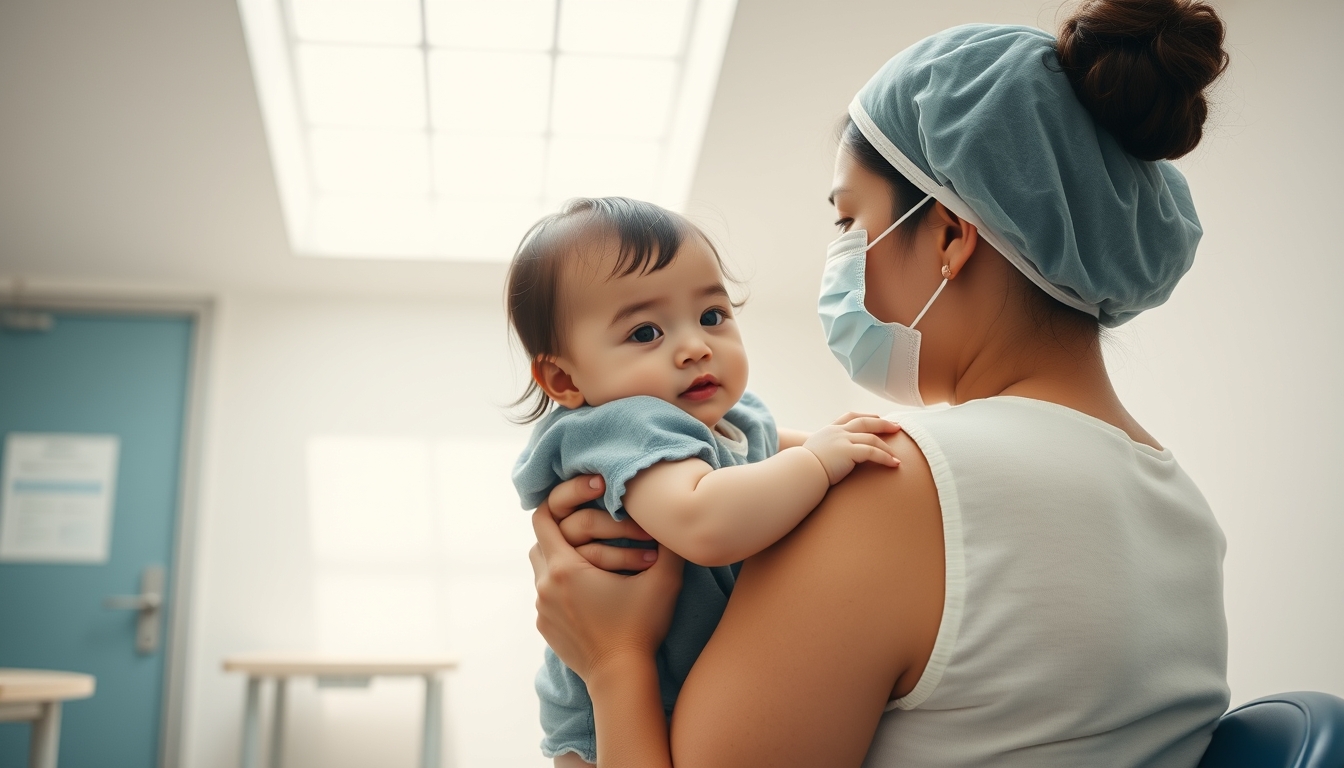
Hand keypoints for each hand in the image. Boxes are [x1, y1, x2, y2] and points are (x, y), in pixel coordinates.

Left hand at [530, 504, 684, 680]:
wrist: (621, 677)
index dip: (559, 504)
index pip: (543, 519)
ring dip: (560, 560)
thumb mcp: (663, 581)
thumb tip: (674, 516)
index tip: (580, 501)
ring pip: (541, 570)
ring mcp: (541, 609)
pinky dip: (560, 587)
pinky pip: (545, 596)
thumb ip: (669, 543)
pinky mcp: (545, 627)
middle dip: (560, 532)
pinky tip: (586, 593)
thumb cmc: (641, 627)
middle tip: (587, 531)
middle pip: (539, 542)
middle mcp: (544, 586)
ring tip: (588, 561)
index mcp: (565, 569)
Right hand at [802, 413, 901, 483]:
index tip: (877, 417)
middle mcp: (837, 432)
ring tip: (897, 455)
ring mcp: (843, 440)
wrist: (799, 471)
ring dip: (887, 446)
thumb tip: (827, 460)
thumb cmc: (803, 467)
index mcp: (829, 430)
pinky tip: (894, 463)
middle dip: (883, 424)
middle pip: (865, 422)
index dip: (866, 416)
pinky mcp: (848, 451)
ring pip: (871, 437)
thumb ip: (823, 451)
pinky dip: (885, 457)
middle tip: (897, 427)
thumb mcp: (813, 453)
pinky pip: (872, 452)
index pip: (850, 417)